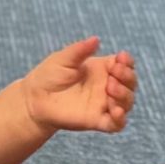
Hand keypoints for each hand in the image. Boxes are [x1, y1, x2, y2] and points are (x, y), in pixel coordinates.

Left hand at [18, 38, 136, 134]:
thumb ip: (80, 50)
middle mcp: (107, 87)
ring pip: (127, 102)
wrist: (34, 98)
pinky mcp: (97, 121)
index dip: (127, 62)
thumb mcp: (63, 59)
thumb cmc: (48, 76)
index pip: (124, 65)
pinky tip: (115, 110)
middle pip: (130, 83)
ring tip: (110, 88)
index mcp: (102, 69)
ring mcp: (104, 104)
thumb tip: (96, 40)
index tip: (120, 58)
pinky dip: (120, 118)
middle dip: (127, 76)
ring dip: (124, 94)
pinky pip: (117, 124)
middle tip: (114, 72)